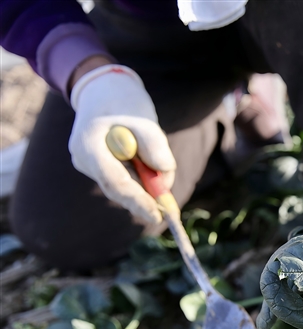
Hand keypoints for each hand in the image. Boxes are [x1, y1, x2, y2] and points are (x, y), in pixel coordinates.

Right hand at [68, 63, 175, 223]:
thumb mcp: (144, 119)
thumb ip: (155, 147)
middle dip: (145, 199)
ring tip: (154, 157)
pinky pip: (122, 178)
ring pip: (123, 185)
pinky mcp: (97, 166)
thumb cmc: (124, 102)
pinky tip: (142, 158)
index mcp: (89, 145)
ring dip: (145, 182)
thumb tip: (164, 176)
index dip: (137, 201)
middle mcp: (83, 159)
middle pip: (117, 190)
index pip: (114, 182)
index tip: (157, 215)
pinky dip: (139, 176)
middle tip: (169, 209)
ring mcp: (87, 164)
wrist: (104, 89)